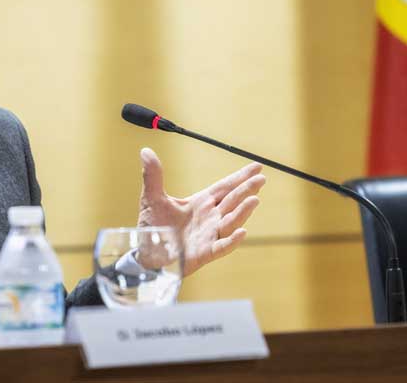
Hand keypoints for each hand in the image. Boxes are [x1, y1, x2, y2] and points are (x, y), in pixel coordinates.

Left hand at [136, 147, 264, 276]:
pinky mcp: (204, 253)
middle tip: (261, 179)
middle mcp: (209, 218)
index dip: (240, 176)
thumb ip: (153, 176)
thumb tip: (145, 151)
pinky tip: (242, 232)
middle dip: (246, 190)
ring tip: (254, 200)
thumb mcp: (152, 198)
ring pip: (230, 221)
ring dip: (242, 212)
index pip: (225, 187)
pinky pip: (221, 246)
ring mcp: (209, 235)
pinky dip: (232, 240)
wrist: (146, 254)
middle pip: (232, 201)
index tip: (257, 167)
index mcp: (201, 203)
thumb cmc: (153, 227)